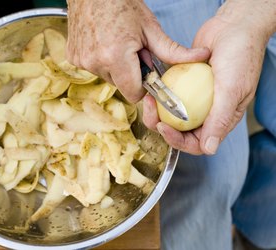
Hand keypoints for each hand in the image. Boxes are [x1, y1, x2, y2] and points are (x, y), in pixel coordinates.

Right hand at [66, 0, 208, 102]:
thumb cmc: (121, 4)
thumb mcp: (150, 28)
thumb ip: (172, 50)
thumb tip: (200, 57)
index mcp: (116, 57)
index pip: (134, 94)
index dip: (143, 86)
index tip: (146, 72)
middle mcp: (96, 63)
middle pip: (121, 86)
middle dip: (129, 74)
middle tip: (131, 50)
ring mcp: (82, 61)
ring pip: (107, 77)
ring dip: (114, 67)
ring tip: (115, 44)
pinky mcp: (73, 58)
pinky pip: (93, 69)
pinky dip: (100, 60)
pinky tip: (102, 43)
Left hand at [145, 0, 275, 154]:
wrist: (234, 27)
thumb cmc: (241, 56)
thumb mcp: (233, 90)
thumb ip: (220, 119)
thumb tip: (209, 149)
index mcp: (221, 119)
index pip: (197, 143)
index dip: (178, 141)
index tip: (164, 128)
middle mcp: (206, 112)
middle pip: (180, 131)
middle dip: (162, 127)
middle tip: (151, 111)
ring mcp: (194, 98)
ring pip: (171, 114)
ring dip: (157, 110)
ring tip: (149, 99)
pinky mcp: (184, 84)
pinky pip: (169, 94)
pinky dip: (160, 94)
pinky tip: (152, 88)